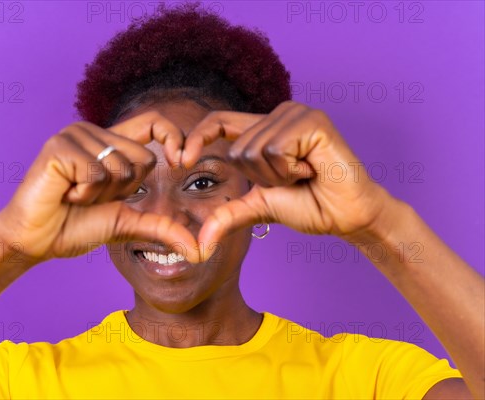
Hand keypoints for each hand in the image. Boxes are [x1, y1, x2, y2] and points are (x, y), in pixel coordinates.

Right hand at [0, 112, 199, 263]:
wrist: (35, 241)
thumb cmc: (76, 227)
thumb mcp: (126, 223)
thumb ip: (160, 228)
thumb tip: (199, 251)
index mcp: (111, 143)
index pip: (154, 122)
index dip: (173, 136)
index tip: (182, 161)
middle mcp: (93, 132)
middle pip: (143, 157)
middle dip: (124, 190)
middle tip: (91, 197)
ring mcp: (74, 135)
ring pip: (120, 166)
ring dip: (101, 194)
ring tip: (74, 195)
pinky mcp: (59, 146)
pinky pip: (96, 172)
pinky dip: (84, 193)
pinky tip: (63, 193)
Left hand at [181, 101, 393, 260]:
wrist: (347, 216)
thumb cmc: (309, 205)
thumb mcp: (259, 207)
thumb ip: (228, 215)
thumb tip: (199, 245)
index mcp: (264, 130)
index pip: (219, 121)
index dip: (196, 137)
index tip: (180, 161)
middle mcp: (279, 115)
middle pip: (237, 148)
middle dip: (260, 178)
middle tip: (292, 180)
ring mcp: (296, 114)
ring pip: (254, 149)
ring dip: (277, 175)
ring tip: (304, 174)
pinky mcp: (312, 120)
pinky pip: (275, 149)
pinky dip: (290, 170)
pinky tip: (312, 168)